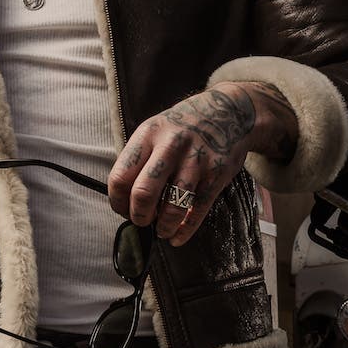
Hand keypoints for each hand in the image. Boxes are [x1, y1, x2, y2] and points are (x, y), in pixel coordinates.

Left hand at [107, 81, 296, 244]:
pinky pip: (198, 210)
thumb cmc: (184, 127)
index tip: (122, 210)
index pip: (120, 176)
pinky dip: (185, 230)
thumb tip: (125, 200)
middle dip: (139, 216)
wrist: (229, 111)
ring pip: (172, 206)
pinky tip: (177, 236)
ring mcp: (196, 159)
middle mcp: (171, 145)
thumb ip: (140, 159)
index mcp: (148, 134)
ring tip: (161, 230)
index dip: (117, 201)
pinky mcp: (217, 173)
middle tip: (141, 221)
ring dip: (163, 226)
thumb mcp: (156, 129)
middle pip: (143, 192)